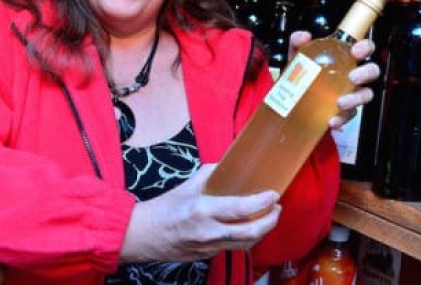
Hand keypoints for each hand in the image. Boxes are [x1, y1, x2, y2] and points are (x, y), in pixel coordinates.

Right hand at [120, 164, 280, 263]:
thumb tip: (229, 164)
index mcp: (202, 210)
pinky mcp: (207, 256)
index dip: (262, 203)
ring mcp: (208, 247)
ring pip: (245, 245)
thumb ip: (211, 173)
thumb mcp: (187, 185)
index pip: (241, 209)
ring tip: (269, 218)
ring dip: (262, 232)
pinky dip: (246, 238)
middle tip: (277, 209)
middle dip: (270, 221)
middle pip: (250, 233)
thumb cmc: (164, 208)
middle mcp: (208, 232)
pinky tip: (250, 227)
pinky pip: (233, 248)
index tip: (273, 195)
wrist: (144, 235)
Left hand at [288, 31, 380, 128]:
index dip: (366, 47)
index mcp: (344, 58)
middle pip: (372, 71)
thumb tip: (303, 36)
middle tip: (352, 77)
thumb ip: (297, 43)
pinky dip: (341, 118)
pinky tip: (331, 120)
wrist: (292, 101)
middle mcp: (352, 75)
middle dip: (366, 73)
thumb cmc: (301, 75)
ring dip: (356, 98)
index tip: (356, 52)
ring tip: (340, 103)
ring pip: (366, 95)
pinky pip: (349, 116)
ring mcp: (351, 94)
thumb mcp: (296, 57)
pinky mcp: (344, 113)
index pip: (364, 49)